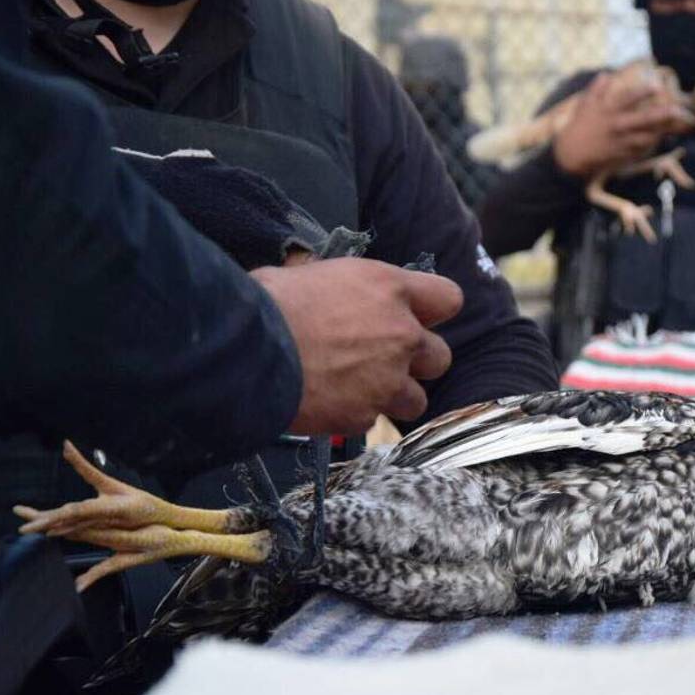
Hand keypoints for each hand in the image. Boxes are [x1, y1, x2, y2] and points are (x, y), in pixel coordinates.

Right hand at [252, 258, 462, 432]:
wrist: (246, 355)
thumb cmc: (266, 305)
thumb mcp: (308, 274)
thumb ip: (341, 289)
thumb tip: (332, 292)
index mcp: (389, 288)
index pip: (448, 298)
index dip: (433, 310)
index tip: (417, 316)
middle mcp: (400, 335)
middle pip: (440, 357)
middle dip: (417, 361)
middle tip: (385, 359)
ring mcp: (386, 381)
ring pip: (416, 400)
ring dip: (394, 396)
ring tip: (359, 389)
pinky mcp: (363, 416)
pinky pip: (370, 420)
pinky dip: (353, 414)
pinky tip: (326, 403)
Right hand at [552, 71, 694, 178]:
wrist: (570, 156)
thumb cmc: (578, 128)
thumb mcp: (584, 105)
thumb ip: (597, 90)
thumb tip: (606, 75)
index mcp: (608, 110)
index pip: (628, 98)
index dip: (643, 92)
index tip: (657, 86)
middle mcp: (617, 125)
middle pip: (644, 119)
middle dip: (662, 114)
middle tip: (678, 110)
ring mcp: (621, 141)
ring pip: (646, 136)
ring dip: (662, 131)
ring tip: (678, 125)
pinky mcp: (622, 154)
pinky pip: (641, 149)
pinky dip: (652, 144)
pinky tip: (662, 139)